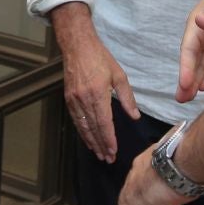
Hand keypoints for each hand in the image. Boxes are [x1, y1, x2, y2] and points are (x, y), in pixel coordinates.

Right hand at [64, 31, 136, 163]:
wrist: (77, 46)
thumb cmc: (100, 58)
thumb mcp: (119, 75)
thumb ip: (127, 98)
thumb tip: (135, 116)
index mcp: (98, 93)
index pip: (104, 123)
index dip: (109, 140)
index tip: (113, 151)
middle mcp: (84, 99)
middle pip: (93, 128)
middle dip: (101, 145)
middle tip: (107, 158)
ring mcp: (74, 99)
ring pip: (83, 126)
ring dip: (91, 141)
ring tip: (98, 153)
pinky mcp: (68, 98)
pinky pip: (76, 119)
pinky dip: (82, 131)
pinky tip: (87, 138)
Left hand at [116, 141, 188, 204]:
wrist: (184, 161)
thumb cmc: (191, 159)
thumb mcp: (185, 164)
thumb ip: (184, 171)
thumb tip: (196, 174)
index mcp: (150, 161)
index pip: (142, 179)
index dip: (144, 192)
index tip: (149, 202)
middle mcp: (138, 172)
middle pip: (131, 194)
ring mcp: (133, 187)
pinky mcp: (132, 202)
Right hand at [178, 0, 203, 102]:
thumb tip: (201, 22)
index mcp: (196, 24)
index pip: (188, 50)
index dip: (186, 67)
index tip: (185, 83)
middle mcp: (201, 34)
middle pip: (192, 60)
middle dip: (186, 79)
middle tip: (181, 98)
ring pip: (201, 64)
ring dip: (195, 80)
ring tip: (188, 98)